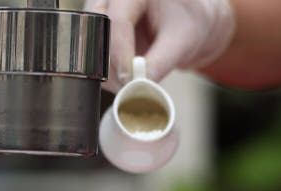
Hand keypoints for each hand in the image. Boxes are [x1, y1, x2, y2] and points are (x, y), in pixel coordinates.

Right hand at [86, 0, 235, 90]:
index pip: (118, 19)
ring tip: (131, 85)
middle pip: (96, 31)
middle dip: (111, 63)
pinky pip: (95, 57)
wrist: (188, 24)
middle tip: (128, 86)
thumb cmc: (189, 22)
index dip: (121, 51)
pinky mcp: (100, 34)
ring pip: (91, 46)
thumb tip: (141, 86)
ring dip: (108, 72)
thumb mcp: (182, 41)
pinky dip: (108, 74)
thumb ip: (161, 62)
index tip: (129, 78)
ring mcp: (104, 15)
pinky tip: (127, 80)